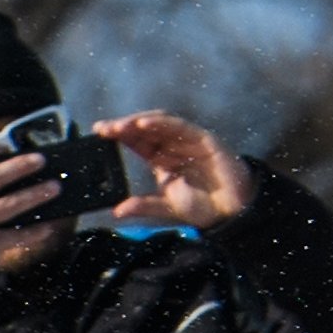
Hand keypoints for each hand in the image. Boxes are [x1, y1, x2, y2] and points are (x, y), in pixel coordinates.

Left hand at [96, 111, 254, 230]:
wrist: (233, 210)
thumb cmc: (202, 207)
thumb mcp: (166, 209)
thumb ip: (144, 207)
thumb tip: (117, 211)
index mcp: (162, 160)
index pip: (137, 142)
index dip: (119, 135)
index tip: (99, 132)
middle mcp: (173, 146)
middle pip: (144, 129)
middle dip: (124, 126)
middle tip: (104, 129)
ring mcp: (188, 140)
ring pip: (159, 123)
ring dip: (138, 121)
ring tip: (119, 126)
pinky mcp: (202, 138)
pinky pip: (178, 125)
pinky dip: (160, 122)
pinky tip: (143, 124)